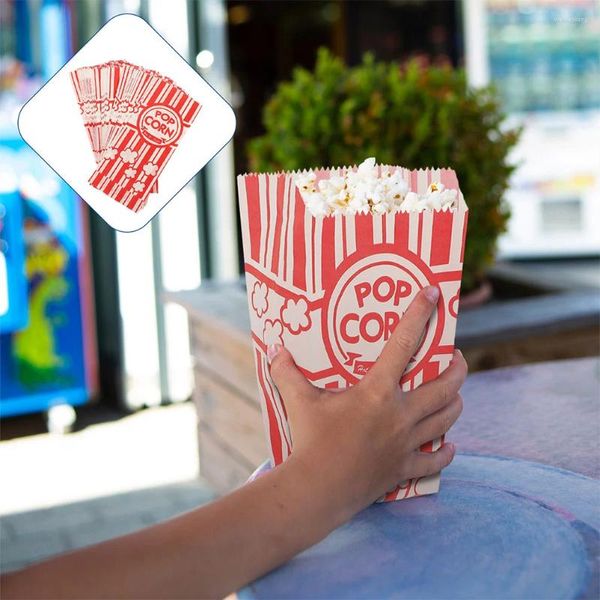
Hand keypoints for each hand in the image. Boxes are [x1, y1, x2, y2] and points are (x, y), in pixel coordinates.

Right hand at [267, 285, 466, 519]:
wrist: (317, 490)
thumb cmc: (309, 440)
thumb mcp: (297, 401)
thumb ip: (286, 372)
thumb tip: (274, 349)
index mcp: (377, 391)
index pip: (404, 343)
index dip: (420, 314)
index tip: (433, 293)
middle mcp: (400, 414)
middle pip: (445, 385)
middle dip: (458, 367)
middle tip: (456, 358)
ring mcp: (406, 443)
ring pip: (447, 418)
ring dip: (455, 403)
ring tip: (454, 394)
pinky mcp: (404, 468)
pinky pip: (435, 461)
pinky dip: (445, 453)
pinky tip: (448, 447)